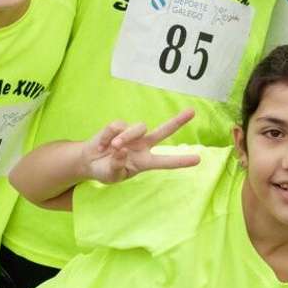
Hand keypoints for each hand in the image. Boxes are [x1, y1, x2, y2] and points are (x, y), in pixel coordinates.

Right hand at [80, 109, 201, 184]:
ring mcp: (132, 134)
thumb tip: (122, 150)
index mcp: (145, 161)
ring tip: (113, 147)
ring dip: (126, 137)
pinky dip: (108, 137)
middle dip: (178, 122)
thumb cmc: (105, 170)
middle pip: (164, 131)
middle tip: (192, 112)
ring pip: (138, 127)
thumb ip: (118, 166)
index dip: (181, 161)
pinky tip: (102, 145)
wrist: (89, 161)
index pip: (165, 161)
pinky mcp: (119, 126)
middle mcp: (143, 145)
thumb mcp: (112, 175)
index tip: (198, 160)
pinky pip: (117, 127)